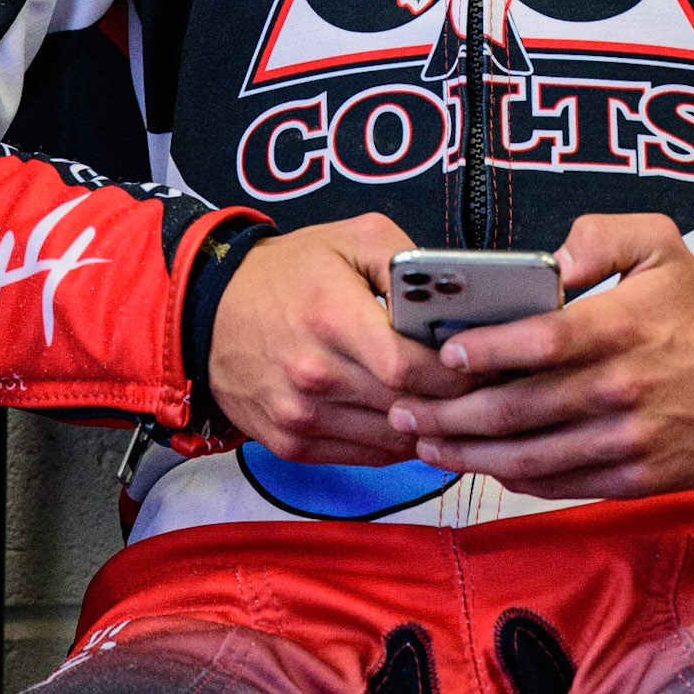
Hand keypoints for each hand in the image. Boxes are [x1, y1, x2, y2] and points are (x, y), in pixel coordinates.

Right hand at [208, 214, 465, 460]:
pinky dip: (396, 443)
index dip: (456, 372)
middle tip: (484, 387)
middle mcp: (315, 375)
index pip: (411, 368)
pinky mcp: (292, 444)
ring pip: (391, 440)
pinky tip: (414, 420)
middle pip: (407, 407)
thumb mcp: (350, 238)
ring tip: (456, 405)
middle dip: (453, 400)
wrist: (209, 312)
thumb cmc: (287, 272)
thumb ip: (406, 261)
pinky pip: (365, 456)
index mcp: (332, 318)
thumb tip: (454, 296)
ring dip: (429, 427)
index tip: (481, 364)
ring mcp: (301, 416)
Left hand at [387, 213, 693, 499]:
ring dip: (467, 452)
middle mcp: (620, 390)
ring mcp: (625, 442)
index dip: (488, 351)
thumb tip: (547, 259)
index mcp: (622, 327)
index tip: (447, 354)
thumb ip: (599, 236)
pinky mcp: (631, 481)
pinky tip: (479, 463)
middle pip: (518, 409)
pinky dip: (511, 478)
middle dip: (451, 411)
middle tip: (406, 404)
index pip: (542, 343)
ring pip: (528, 456)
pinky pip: (558, 485)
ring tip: (424, 440)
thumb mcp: (661, 243)